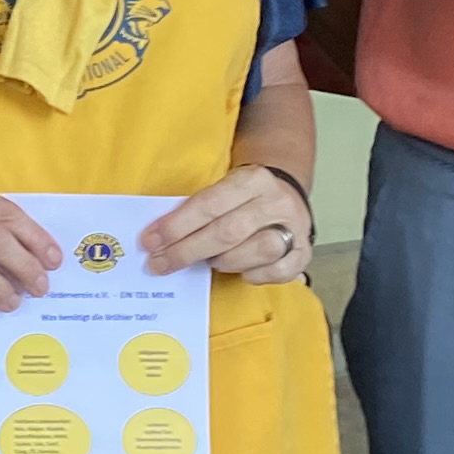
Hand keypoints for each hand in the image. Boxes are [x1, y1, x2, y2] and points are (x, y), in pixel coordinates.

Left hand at [146, 163, 314, 284]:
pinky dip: (255, 275)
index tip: (150, 241)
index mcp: (253, 179)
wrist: (284, 195)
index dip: (177, 225)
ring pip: (259, 250)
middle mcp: (276, 201)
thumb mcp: (223, 190)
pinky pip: (278, 271)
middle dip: (188, 251)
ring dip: (225, 261)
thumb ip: (197, 209)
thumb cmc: (241, 199)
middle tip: (160, 264)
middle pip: (228, 231)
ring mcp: (294, 227)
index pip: (209, 204)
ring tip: (209, 262)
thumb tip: (157, 237)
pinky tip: (241, 272)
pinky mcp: (303, 252)